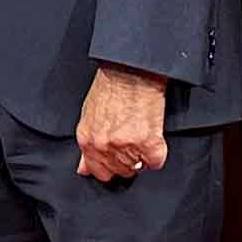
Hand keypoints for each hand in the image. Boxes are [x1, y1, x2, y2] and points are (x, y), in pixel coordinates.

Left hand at [75, 63, 169, 183]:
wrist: (130, 70)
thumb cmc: (110, 87)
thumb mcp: (88, 116)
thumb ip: (88, 145)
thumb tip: (83, 169)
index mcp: (88, 140)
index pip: (99, 171)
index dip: (111, 166)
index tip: (117, 160)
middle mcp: (104, 145)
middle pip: (121, 171)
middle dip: (128, 160)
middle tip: (132, 140)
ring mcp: (126, 145)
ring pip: (139, 167)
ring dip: (143, 155)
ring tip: (141, 133)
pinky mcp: (148, 141)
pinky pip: (156, 161)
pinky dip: (157, 153)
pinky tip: (152, 137)